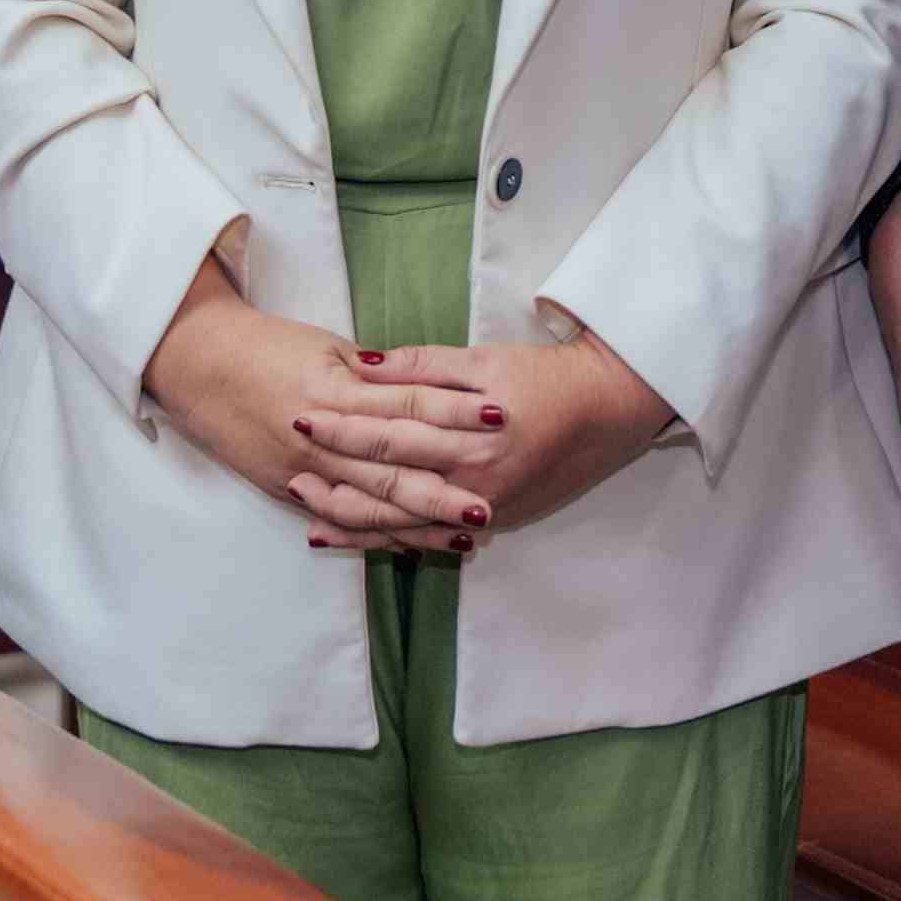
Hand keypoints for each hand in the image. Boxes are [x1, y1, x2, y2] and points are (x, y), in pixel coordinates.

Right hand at [141, 259, 473, 551]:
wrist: (198, 360)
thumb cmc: (266, 345)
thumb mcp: (328, 347)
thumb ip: (376, 374)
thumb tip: (422, 387)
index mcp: (337, 390)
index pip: (409, 403)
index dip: (455, 411)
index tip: (499, 415)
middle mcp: (321, 437)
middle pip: (393, 469)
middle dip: (442, 491)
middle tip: (489, 505)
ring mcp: (301, 469)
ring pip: (367, 505)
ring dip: (415, 524)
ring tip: (461, 535)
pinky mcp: (285, 487)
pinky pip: (337, 516)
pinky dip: (373, 535)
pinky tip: (408, 545)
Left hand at [291, 321, 673, 550]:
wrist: (610, 409)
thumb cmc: (548, 377)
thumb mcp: (485, 360)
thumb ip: (421, 366)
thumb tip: (362, 363)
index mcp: (468, 438)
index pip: (389, 434)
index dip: (343, 428)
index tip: (302, 418)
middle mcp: (474, 483)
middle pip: (390, 491)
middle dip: (337, 487)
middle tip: (290, 480)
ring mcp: (486, 510)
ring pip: (408, 526)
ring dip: (359, 525)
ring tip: (313, 522)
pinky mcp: (497, 522)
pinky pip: (435, 537)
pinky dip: (398, 540)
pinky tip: (368, 541)